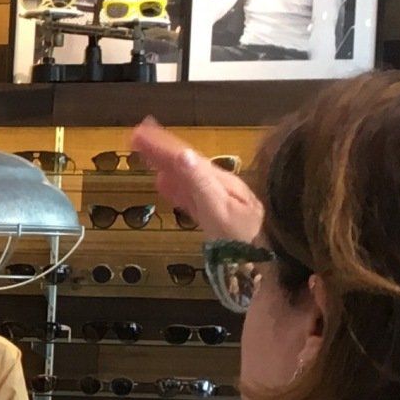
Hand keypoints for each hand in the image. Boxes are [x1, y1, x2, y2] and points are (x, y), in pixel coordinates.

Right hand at [131, 117, 263, 242]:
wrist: (262, 265)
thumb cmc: (242, 241)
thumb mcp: (219, 211)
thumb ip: (199, 183)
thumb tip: (181, 154)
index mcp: (218, 181)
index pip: (185, 157)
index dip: (161, 145)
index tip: (138, 134)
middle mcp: (219, 185)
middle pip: (186, 163)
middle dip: (161, 149)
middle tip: (137, 137)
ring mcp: (218, 200)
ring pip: (186, 177)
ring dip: (164, 165)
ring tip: (145, 155)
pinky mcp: (215, 216)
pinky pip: (190, 195)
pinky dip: (174, 187)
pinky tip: (164, 185)